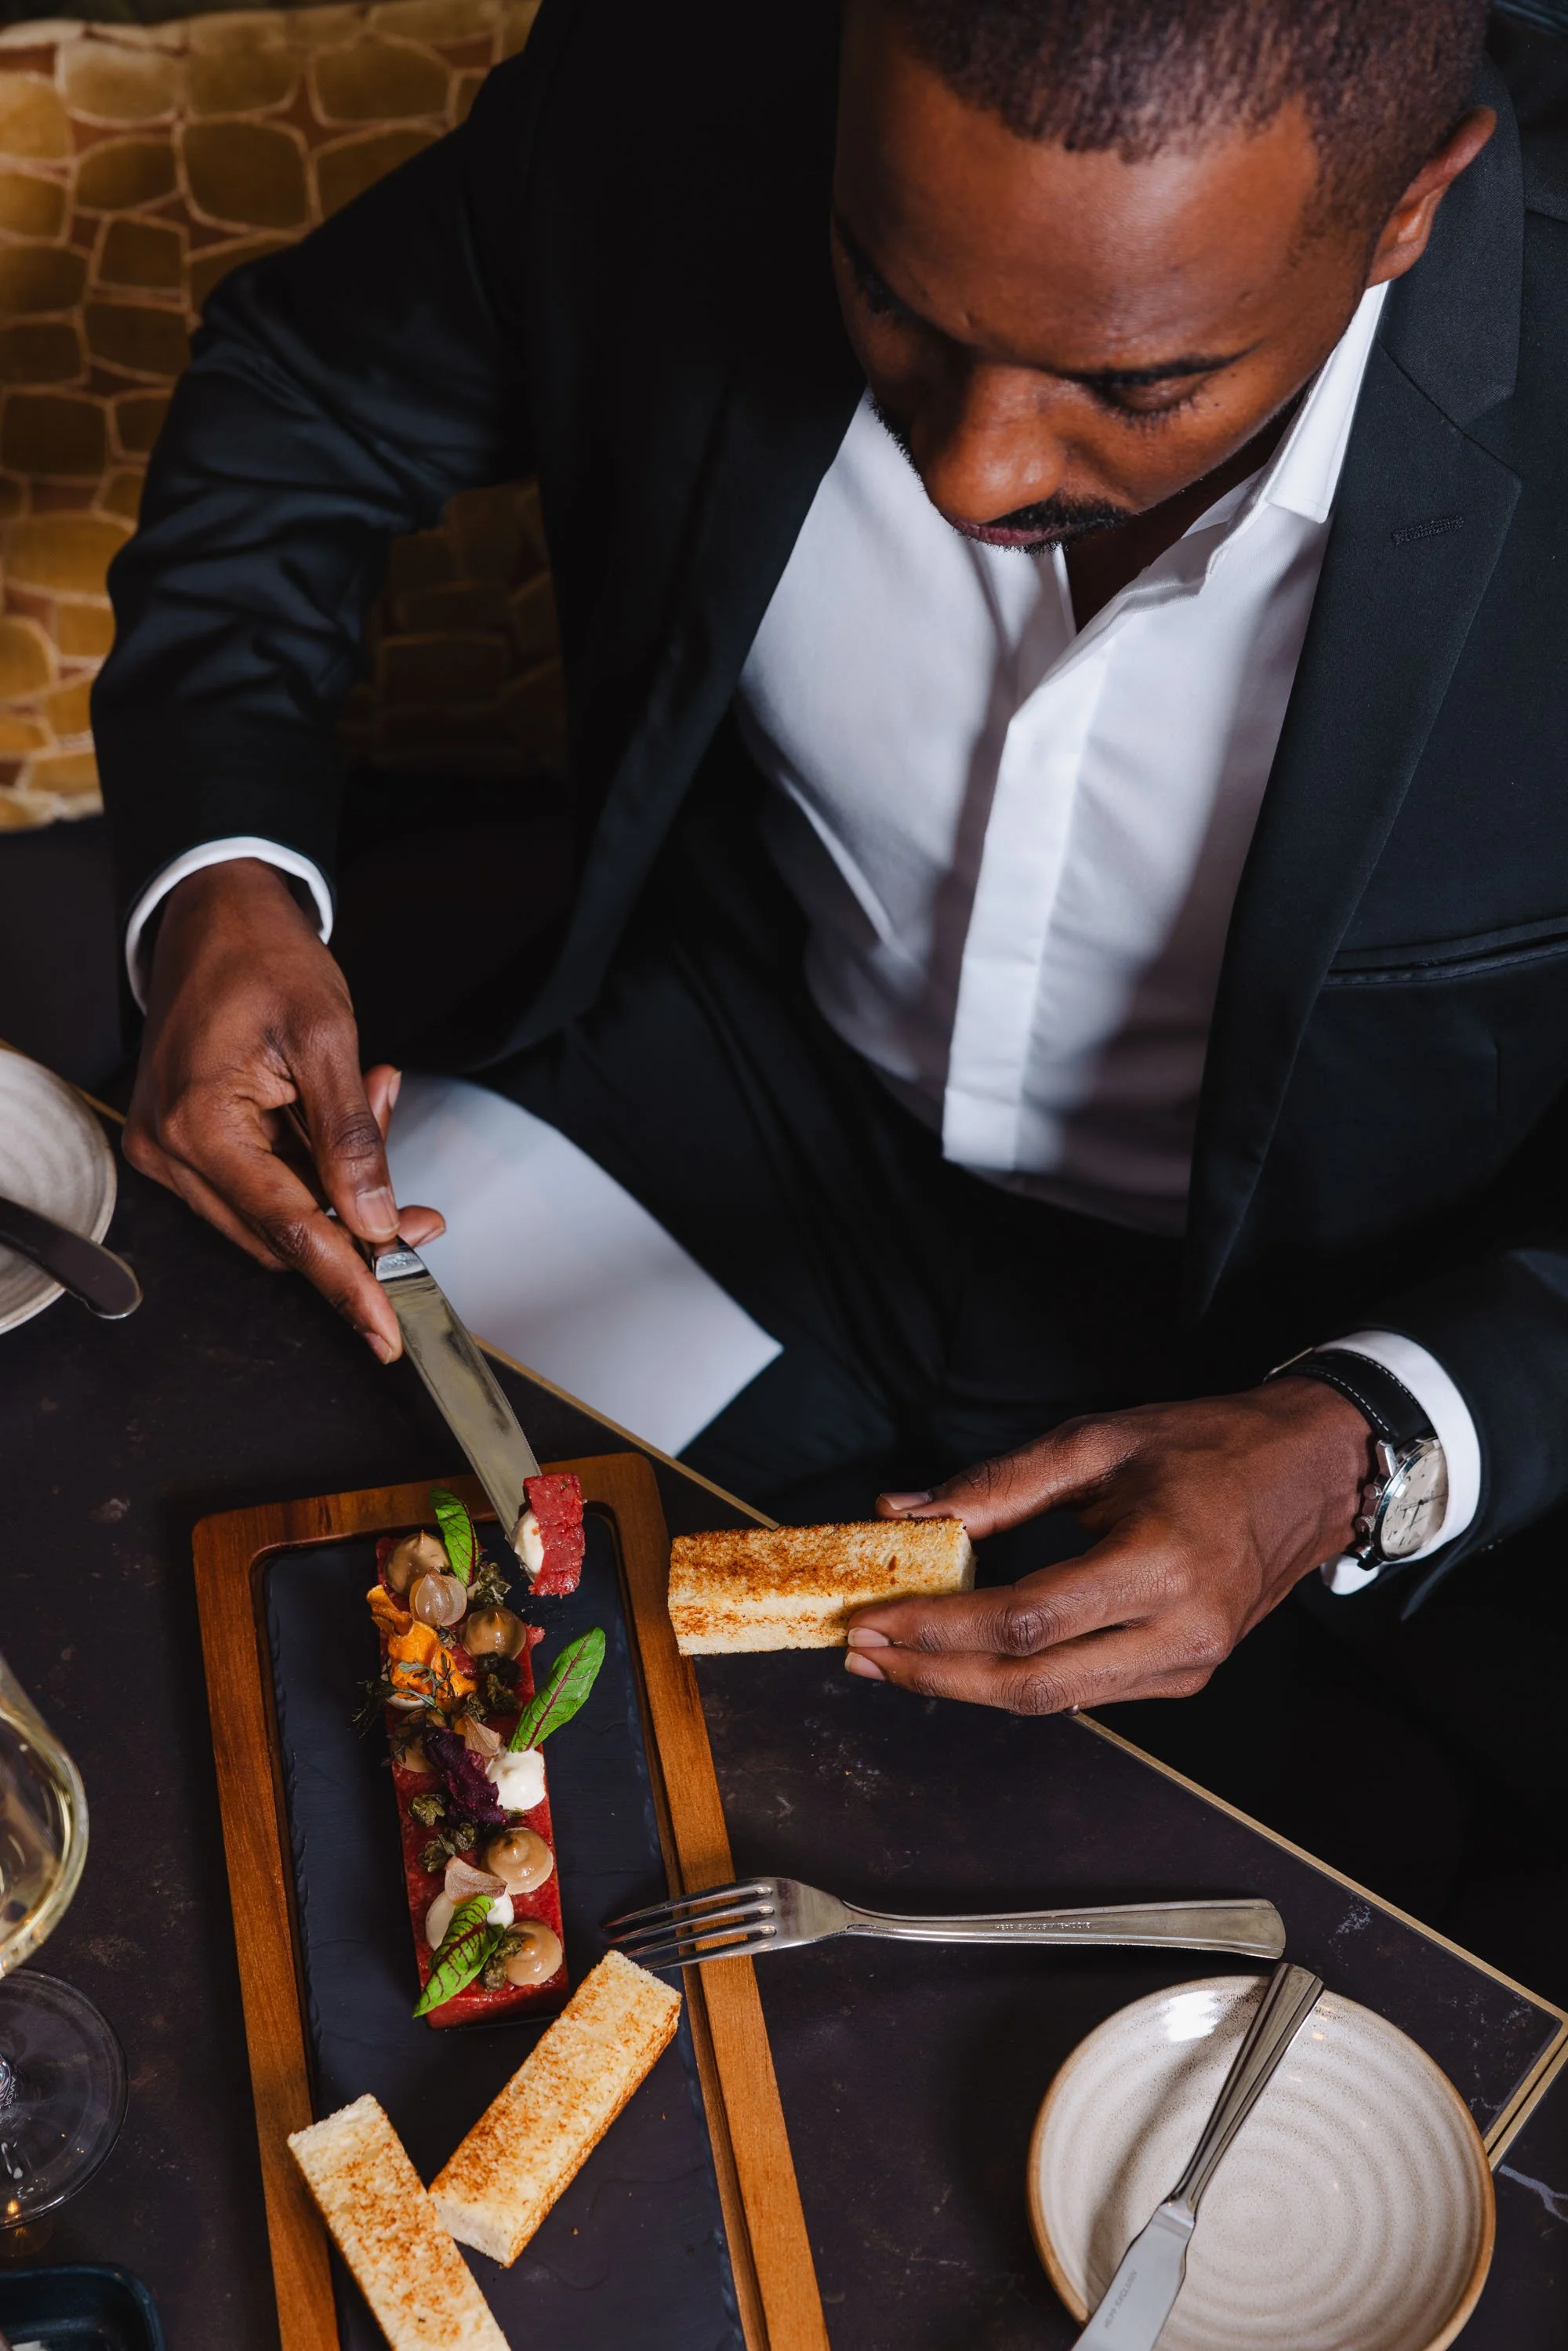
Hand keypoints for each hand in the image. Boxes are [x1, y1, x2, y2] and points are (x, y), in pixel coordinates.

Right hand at [125, 857, 443, 1359]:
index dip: (347, 1283)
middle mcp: (169, 1151)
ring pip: (275, 1216)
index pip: (288, 1229)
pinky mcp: (186, 1144)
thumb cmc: (262, 958)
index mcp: (197, 1124)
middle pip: (279, 1234)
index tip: (387, 1328)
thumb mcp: (326, 1039)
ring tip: (374, 1102)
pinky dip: (312, 1168)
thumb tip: (375, 1221)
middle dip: (356, 1226)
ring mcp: (171, 1152)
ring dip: (337, 1188)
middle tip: (421, 1209)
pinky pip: (262, 1186)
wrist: (216, 914)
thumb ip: (352, 1139)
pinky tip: (339, 1113)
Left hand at [843, 1381, 1370, 1711]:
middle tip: (865, 1654)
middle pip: (1032, 1681)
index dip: (938, 1628)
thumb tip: (906, 1511)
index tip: (873, 1620)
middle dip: (935, 1675)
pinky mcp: (1188, 1675)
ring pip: (1056, 1698)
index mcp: (1159, 1562)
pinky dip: (1024, 1676)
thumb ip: (998, 1484)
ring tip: (900, 1657)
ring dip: (968, 1684)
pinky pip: (1089, 1691)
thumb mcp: (1097, 1444)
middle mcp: (1181, 1628)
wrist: (1308, 1474)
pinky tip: (973, 1655)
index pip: (1024, 1619)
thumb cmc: (1205, 1446)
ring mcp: (1190, 1662)